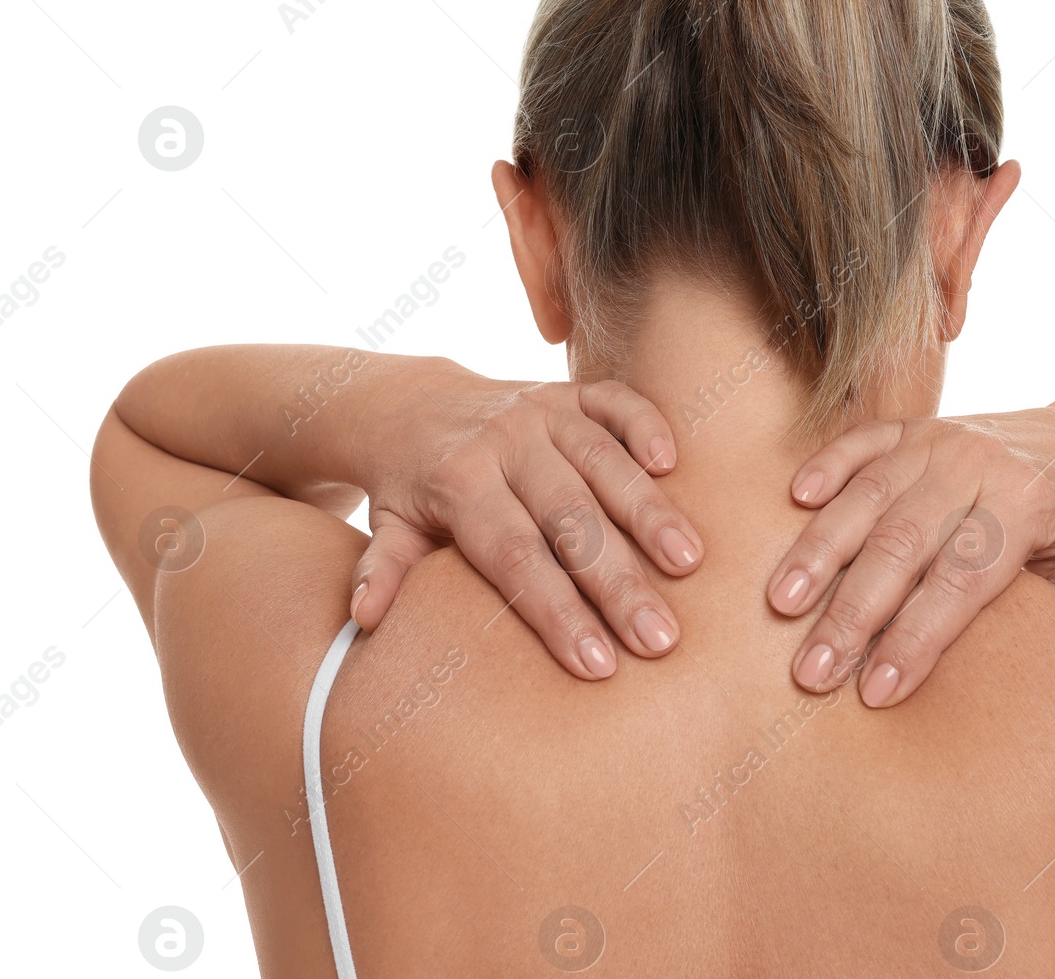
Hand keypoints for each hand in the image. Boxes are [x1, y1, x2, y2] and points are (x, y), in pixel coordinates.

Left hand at [348, 360, 704, 680]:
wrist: (411, 404)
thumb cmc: (412, 489)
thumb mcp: (388, 527)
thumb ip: (382, 569)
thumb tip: (365, 622)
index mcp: (457, 484)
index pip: (514, 558)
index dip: (556, 612)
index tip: (596, 665)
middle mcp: (502, 442)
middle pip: (569, 519)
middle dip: (618, 581)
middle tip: (661, 637)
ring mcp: (540, 410)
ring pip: (603, 462)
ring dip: (650, 513)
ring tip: (689, 564)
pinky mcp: (570, 389)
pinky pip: (616, 401)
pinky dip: (647, 425)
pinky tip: (675, 466)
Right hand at [766, 408, 1054, 707]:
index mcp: (1022, 504)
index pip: (961, 581)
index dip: (917, 638)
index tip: (877, 690)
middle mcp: (972, 466)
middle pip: (902, 545)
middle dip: (852, 612)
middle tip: (812, 670)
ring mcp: (934, 441)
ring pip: (868, 497)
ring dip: (819, 551)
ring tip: (781, 604)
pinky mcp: (906, 426)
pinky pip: (858, 441)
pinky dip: (825, 466)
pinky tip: (793, 502)